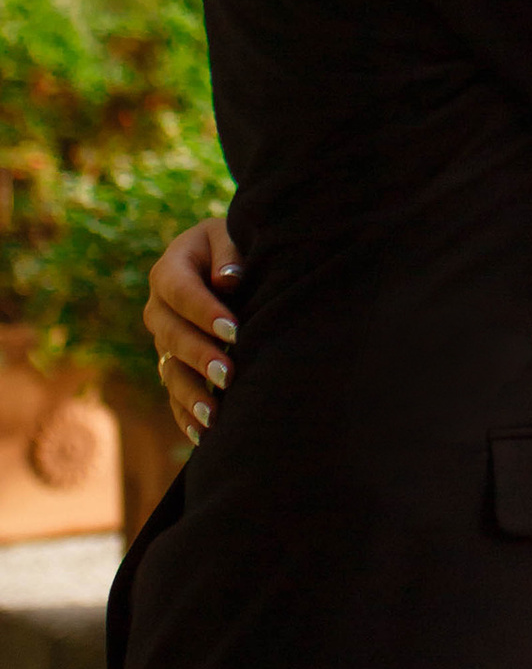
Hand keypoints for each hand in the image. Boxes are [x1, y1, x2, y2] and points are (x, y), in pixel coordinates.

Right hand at [145, 213, 239, 441]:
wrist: (224, 260)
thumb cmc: (235, 242)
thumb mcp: (232, 233)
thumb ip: (230, 252)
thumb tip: (228, 279)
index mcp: (170, 270)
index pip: (180, 290)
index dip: (203, 311)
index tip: (233, 329)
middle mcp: (159, 308)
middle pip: (171, 335)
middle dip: (199, 357)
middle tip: (228, 374)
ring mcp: (163, 340)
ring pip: (170, 370)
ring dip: (190, 393)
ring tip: (214, 415)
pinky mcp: (172, 364)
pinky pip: (173, 393)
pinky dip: (186, 414)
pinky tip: (203, 435)